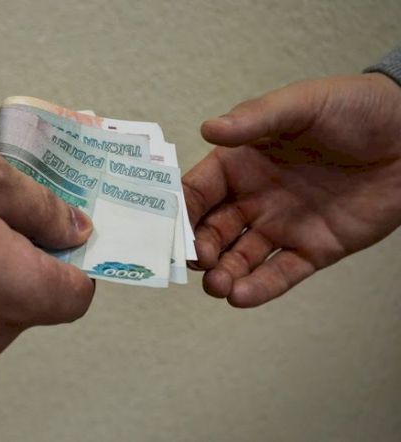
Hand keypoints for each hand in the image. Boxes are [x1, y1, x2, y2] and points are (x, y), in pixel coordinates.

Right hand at [0, 133, 93, 359]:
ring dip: (10, 265)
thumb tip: (77, 231)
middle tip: (23, 209)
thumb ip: (48, 211)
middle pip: (45, 301)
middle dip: (44, 257)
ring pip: (10, 304)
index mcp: (16, 295)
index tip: (71, 226)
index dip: (83, 259)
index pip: (80, 295)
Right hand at [182, 74, 400, 306]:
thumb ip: (254, 120)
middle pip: (211, 230)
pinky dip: (259, 288)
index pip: (197, 191)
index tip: (167, 230)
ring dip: (223, 274)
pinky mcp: (312, 249)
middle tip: (197, 260)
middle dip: (199, 248)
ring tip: (218, 285)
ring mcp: (281, 225)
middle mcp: (253, 198)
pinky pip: (279, 273)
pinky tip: (240, 297)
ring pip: (240, 258)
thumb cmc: (355, 109)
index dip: (179, 211)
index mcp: (240, 163)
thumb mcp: (301, 105)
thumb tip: (207, 129)